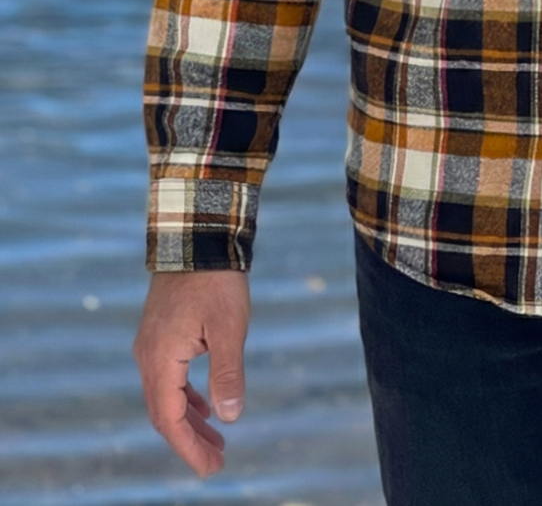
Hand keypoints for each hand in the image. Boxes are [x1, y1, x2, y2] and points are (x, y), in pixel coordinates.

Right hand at [133, 270, 249, 476]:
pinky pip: (168, 377)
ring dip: (189, 420)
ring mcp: (151, 344)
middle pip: (164, 413)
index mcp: (160, 360)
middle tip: (217, 461)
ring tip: (216, 441)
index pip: (170, 419)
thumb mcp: (228, 328)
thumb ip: (227, 374)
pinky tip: (205, 406)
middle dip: (190, 440)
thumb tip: (230, 418)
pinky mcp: (160, 333)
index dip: (190, 447)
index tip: (211, 468)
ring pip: (166, 396)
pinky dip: (186, 397)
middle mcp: (147, 356)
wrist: (197, 237)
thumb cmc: (216, 281)